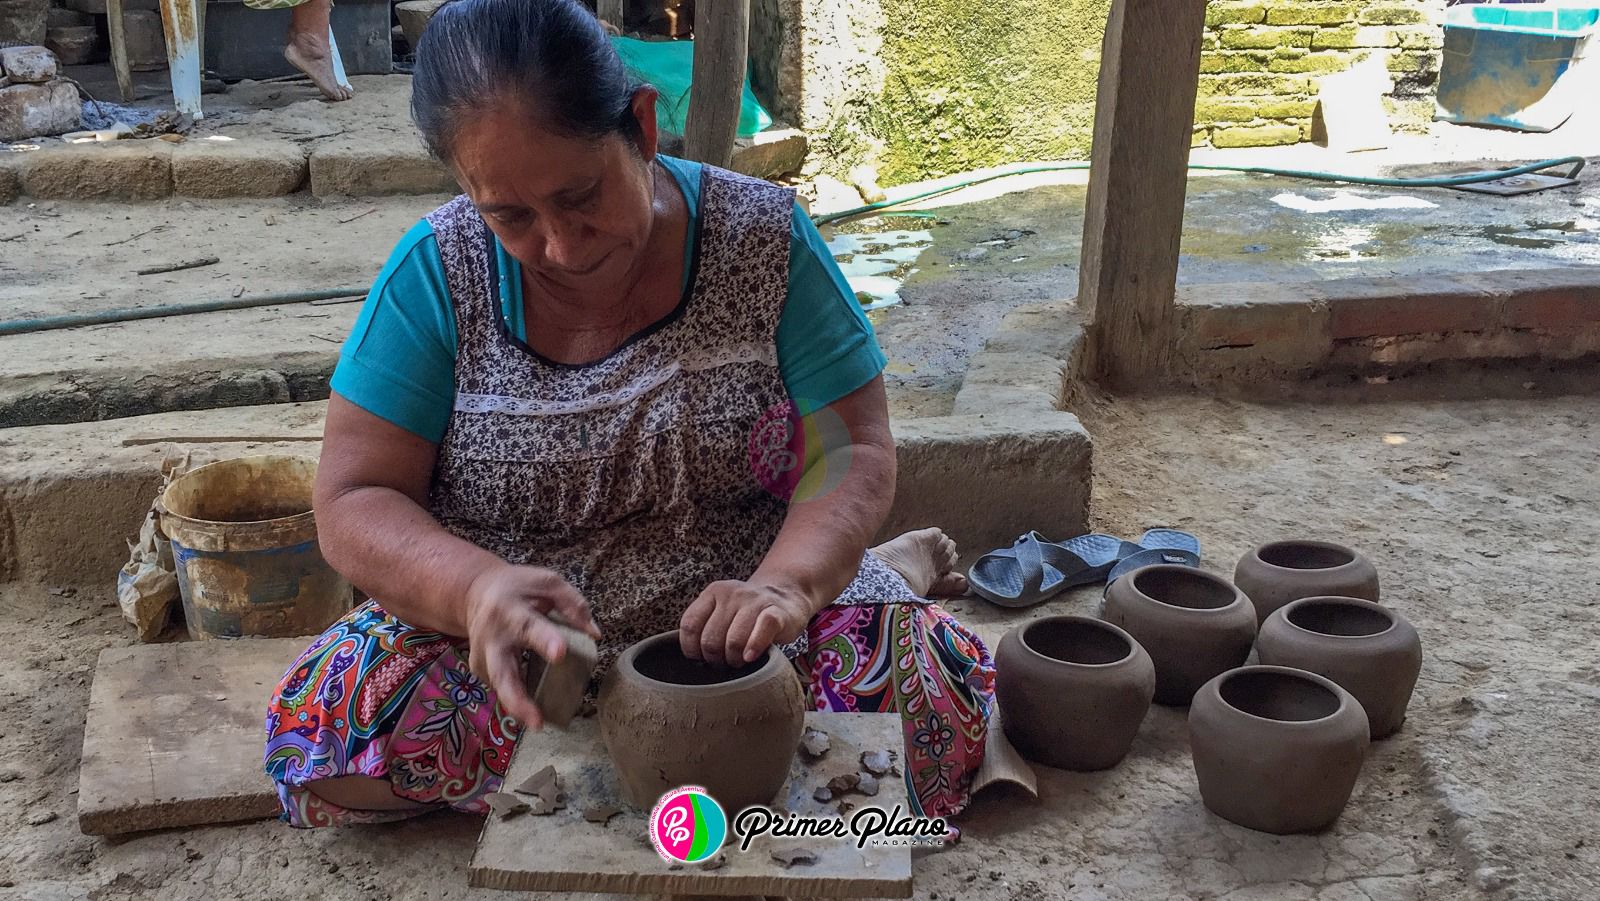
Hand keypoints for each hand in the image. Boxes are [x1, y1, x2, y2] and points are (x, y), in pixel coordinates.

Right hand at [463, 563, 599, 728]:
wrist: (475, 593)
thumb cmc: (518, 588)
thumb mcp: (547, 582)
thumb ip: (573, 604)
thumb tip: (594, 634)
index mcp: (510, 611)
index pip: (529, 627)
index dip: (544, 641)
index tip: (560, 653)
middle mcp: (492, 638)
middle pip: (501, 674)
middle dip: (517, 700)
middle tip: (537, 722)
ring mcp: (483, 658)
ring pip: (501, 688)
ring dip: (519, 707)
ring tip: (538, 722)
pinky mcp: (482, 672)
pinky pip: (503, 688)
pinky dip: (517, 700)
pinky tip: (531, 709)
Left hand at [679, 579, 813, 665]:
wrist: (786, 596)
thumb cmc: (748, 614)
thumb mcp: (723, 611)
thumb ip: (705, 626)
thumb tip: (692, 658)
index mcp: (713, 593)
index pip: (689, 625)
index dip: (692, 650)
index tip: (701, 659)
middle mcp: (732, 593)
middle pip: (710, 639)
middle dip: (715, 659)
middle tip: (724, 662)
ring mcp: (755, 601)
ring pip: (733, 641)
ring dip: (734, 659)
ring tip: (739, 661)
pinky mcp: (776, 612)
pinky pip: (761, 632)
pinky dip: (754, 648)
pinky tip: (751, 657)